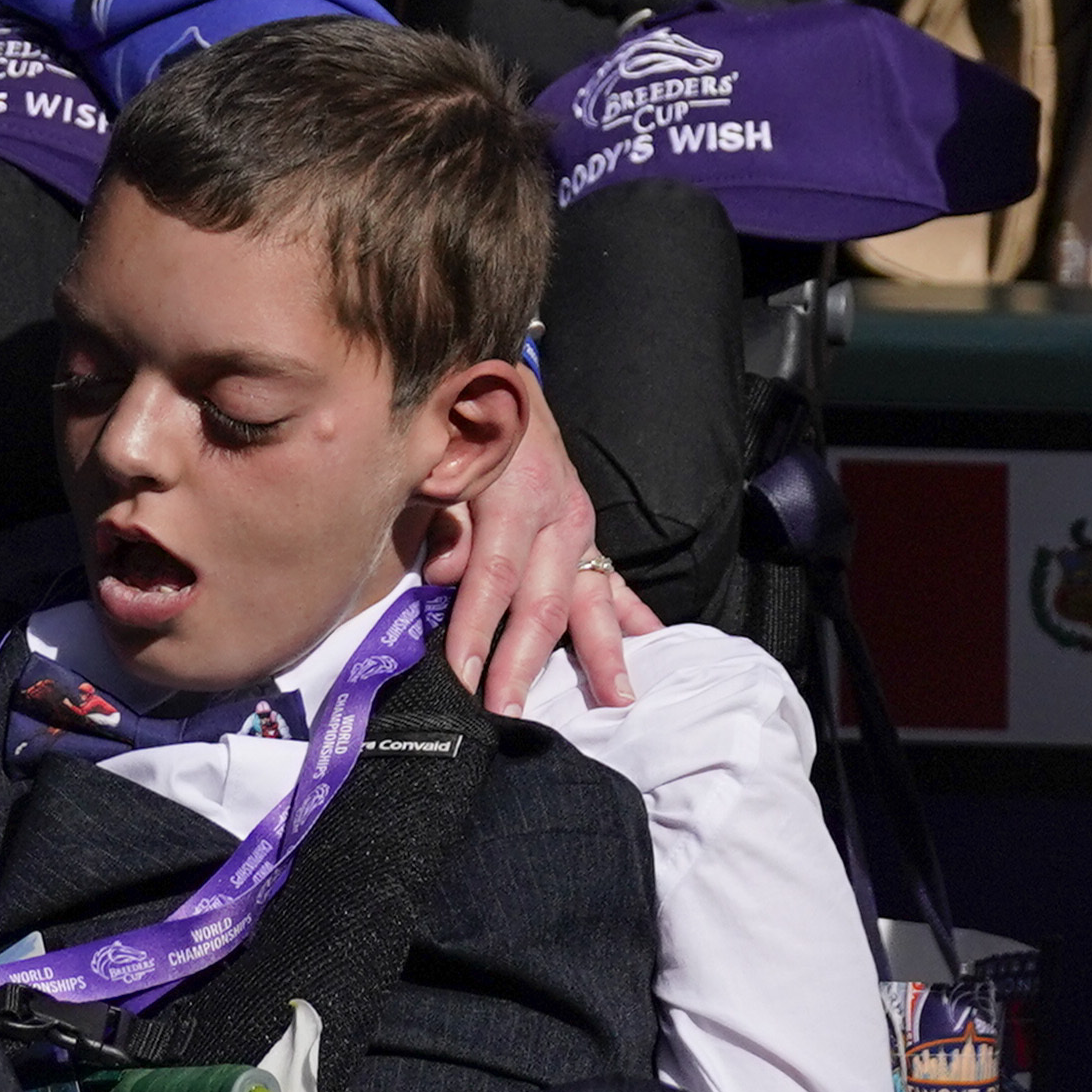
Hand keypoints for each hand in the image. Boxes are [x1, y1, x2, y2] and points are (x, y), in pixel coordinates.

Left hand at [425, 379, 650, 711]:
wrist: (494, 377)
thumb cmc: (456, 424)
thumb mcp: (436, 459)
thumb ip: (439, 516)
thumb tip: (444, 576)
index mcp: (517, 494)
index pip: (494, 576)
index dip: (476, 629)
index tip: (460, 677)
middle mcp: (559, 516)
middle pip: (543, 602)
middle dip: (525, 663)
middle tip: (512, 713)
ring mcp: (580, 527)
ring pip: (591, 599)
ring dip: (603, 652)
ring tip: (619, 698)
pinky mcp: (587, 534)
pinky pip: (613, 581)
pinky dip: (634, 615)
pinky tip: (655, 643)